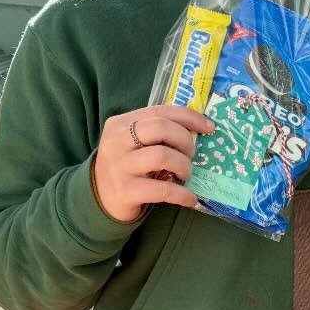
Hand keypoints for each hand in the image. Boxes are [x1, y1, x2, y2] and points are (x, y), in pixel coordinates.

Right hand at [91, 104, 214, 222]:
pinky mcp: (126, 191)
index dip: (190, 117)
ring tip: (185, 174)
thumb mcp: (133, 142)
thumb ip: (156, 132)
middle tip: (190, 155)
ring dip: (183, 165)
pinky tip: (190, 198)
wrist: (99, 198)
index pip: (160, 111)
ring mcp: (120, 166)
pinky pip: (163, 190)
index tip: (210, 127)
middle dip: (185, 140)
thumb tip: (198, 128)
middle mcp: (117, 141)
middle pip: (161, 128)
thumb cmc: (126, 165)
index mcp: (121, 123)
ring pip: (162, 156)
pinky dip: (183, 194)